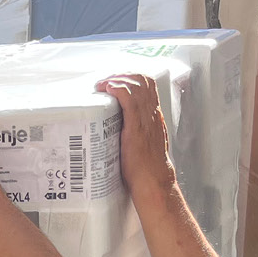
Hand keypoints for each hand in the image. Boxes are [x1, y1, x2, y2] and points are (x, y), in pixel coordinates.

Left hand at [96, 74, 176, 201]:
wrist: (153, 181)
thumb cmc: (146, 169)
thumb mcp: (143, 145)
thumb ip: (134, 134)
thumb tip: (116, 132)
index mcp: (154, 117)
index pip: (149, 86)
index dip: (133, 77)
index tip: (117, 80)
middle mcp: (152, 114)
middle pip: (143, 80)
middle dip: (123, 74)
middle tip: (107, 80)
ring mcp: (146, 119)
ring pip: (136, 85)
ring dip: (117, 79)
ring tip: (103, 84)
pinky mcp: (136, 127)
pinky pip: (129, 99)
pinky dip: (118, 88)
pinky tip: (108, 88)